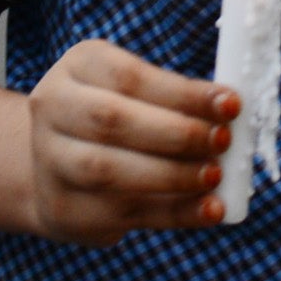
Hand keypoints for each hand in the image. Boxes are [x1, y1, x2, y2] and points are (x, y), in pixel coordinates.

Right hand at [24, 39, 231, 247]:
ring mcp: (49, 161)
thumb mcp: (134, 92)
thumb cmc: (115, 117)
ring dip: (172, 176)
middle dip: (176, 134)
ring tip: (215, 176)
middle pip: (111, 120)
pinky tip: (208, 209)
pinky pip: (123, 213)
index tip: (231, 104)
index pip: (129, 76)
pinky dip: (174, 213)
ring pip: (108, 171)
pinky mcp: (63, 209)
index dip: (183, 93)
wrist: (55, 165)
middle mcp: (52, 108)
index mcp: (77, 67)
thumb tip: (230, 111)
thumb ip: (175, 99)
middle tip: (223, 141)